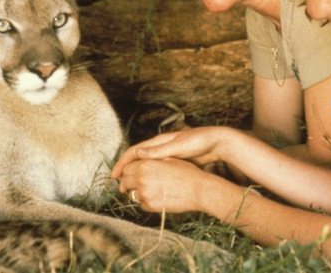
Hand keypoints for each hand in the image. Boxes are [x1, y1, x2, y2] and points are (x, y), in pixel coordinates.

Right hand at [111, 126, 238, 178]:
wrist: (216, 143)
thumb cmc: (198, 142)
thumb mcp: (177, 147)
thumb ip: (159, 150)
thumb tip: (139, 152)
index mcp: (158, 141)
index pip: (134, 152)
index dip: (123, 163)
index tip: (114, 176)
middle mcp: (160, 147)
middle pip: (137, 159)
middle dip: (126, 171)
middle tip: (118, 185)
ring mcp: (167, 155)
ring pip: (145, 166)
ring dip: (135, 175)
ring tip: (129, 188)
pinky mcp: (174, 162)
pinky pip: (155, 170)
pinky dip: (147, 177)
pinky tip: (147, 187)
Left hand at [116, 157, 215, 212]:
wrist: (198, 189)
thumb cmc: (186, 172)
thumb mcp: (167, 159)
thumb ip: (150, 159)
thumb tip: (139, 159)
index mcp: (145, 164)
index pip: (126, 168)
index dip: (128, 172)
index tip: (129, 175)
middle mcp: (141, 178)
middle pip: (125, 182)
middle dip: (127, 183)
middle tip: (131, 185)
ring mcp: (145, 193)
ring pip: (131, 194)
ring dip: (136, 193)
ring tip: (148, 191)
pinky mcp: (150, 206)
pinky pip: (141, 204)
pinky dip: (145, 202)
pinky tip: (156, 198)